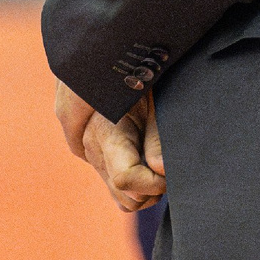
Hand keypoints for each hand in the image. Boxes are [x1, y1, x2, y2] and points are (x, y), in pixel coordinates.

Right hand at [53, 82, 166, 212]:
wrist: (106, 59)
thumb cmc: (138, 75)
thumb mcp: (153, 101)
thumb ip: (157, 137)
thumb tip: (160, 170)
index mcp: (105, 132)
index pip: (126, 179)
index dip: (154, 182)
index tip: (169, 169)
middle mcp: (92, 148)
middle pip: (126, 196)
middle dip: (152, 187)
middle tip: (165, 161)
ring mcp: (91, 156)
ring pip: (123, 199)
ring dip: (145, 188)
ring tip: (155, 159)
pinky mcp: (96, 159)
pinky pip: (116, 190)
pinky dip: (135, 185)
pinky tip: (144, 161)